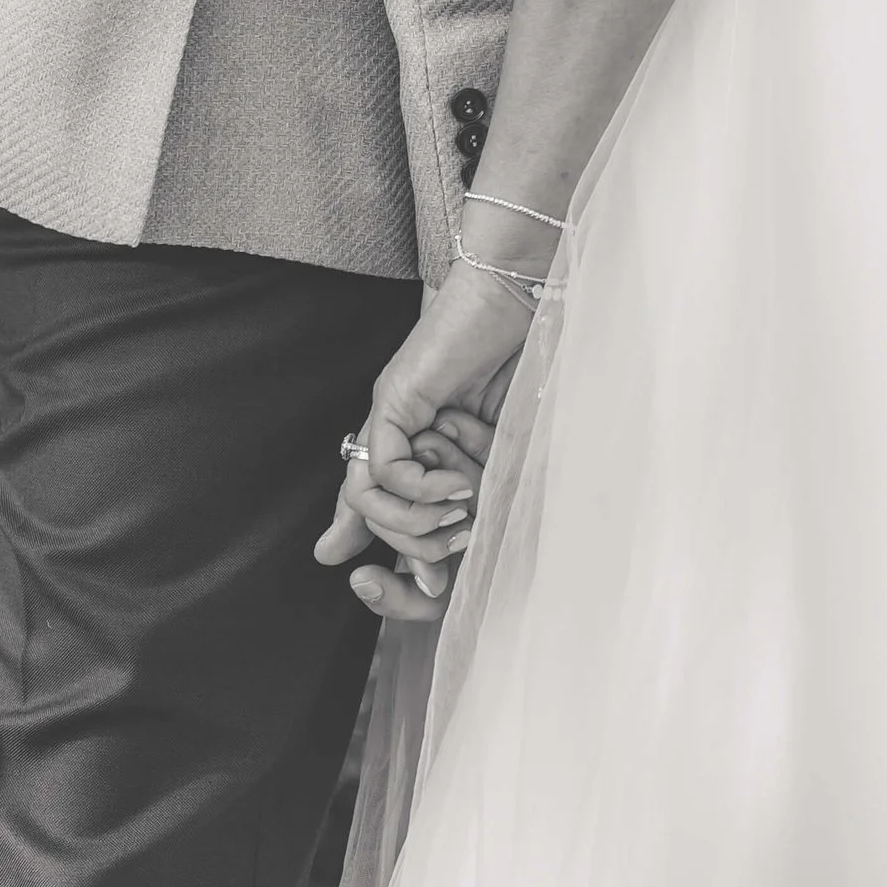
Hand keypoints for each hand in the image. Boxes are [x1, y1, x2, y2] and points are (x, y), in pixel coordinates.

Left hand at [318, 263, 537, 615]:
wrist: (514, 299)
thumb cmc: (517, 367)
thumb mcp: (499, 453)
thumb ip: (469, 500)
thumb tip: (440, 561)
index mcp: (415, 450)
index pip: (382, 524)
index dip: (398, 569)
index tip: (432, 587)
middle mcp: (392, 436)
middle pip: (369, 519)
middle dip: (410, 553)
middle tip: (454, 549)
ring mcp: (388, 417)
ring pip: (370, 500)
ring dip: (419, 522)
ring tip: (462, 511)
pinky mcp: (392, 400)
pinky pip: (385, 469)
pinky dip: (420, 489)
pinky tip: (456, 484)